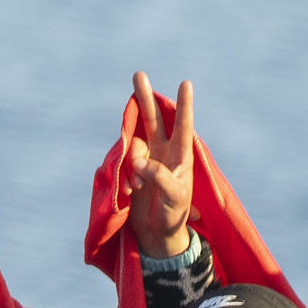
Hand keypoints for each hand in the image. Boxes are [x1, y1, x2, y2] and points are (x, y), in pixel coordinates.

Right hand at [125, 72, 195, 258]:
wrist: (157, 233)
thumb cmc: (174, 214)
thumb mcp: (174, 197)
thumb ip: (160, 177)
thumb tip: (141, 163)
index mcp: (180, 156)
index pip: (183, 126)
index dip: (184, 105)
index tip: (186, 83)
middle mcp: (163, 152)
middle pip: (153, 119)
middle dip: (145, 98)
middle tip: (139, 74)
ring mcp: (146, 159)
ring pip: (133, 145)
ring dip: (132, 165)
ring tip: (137, 187)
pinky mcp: (130, 169)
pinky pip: (122, 162)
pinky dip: (125, 176)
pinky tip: (132, 192)